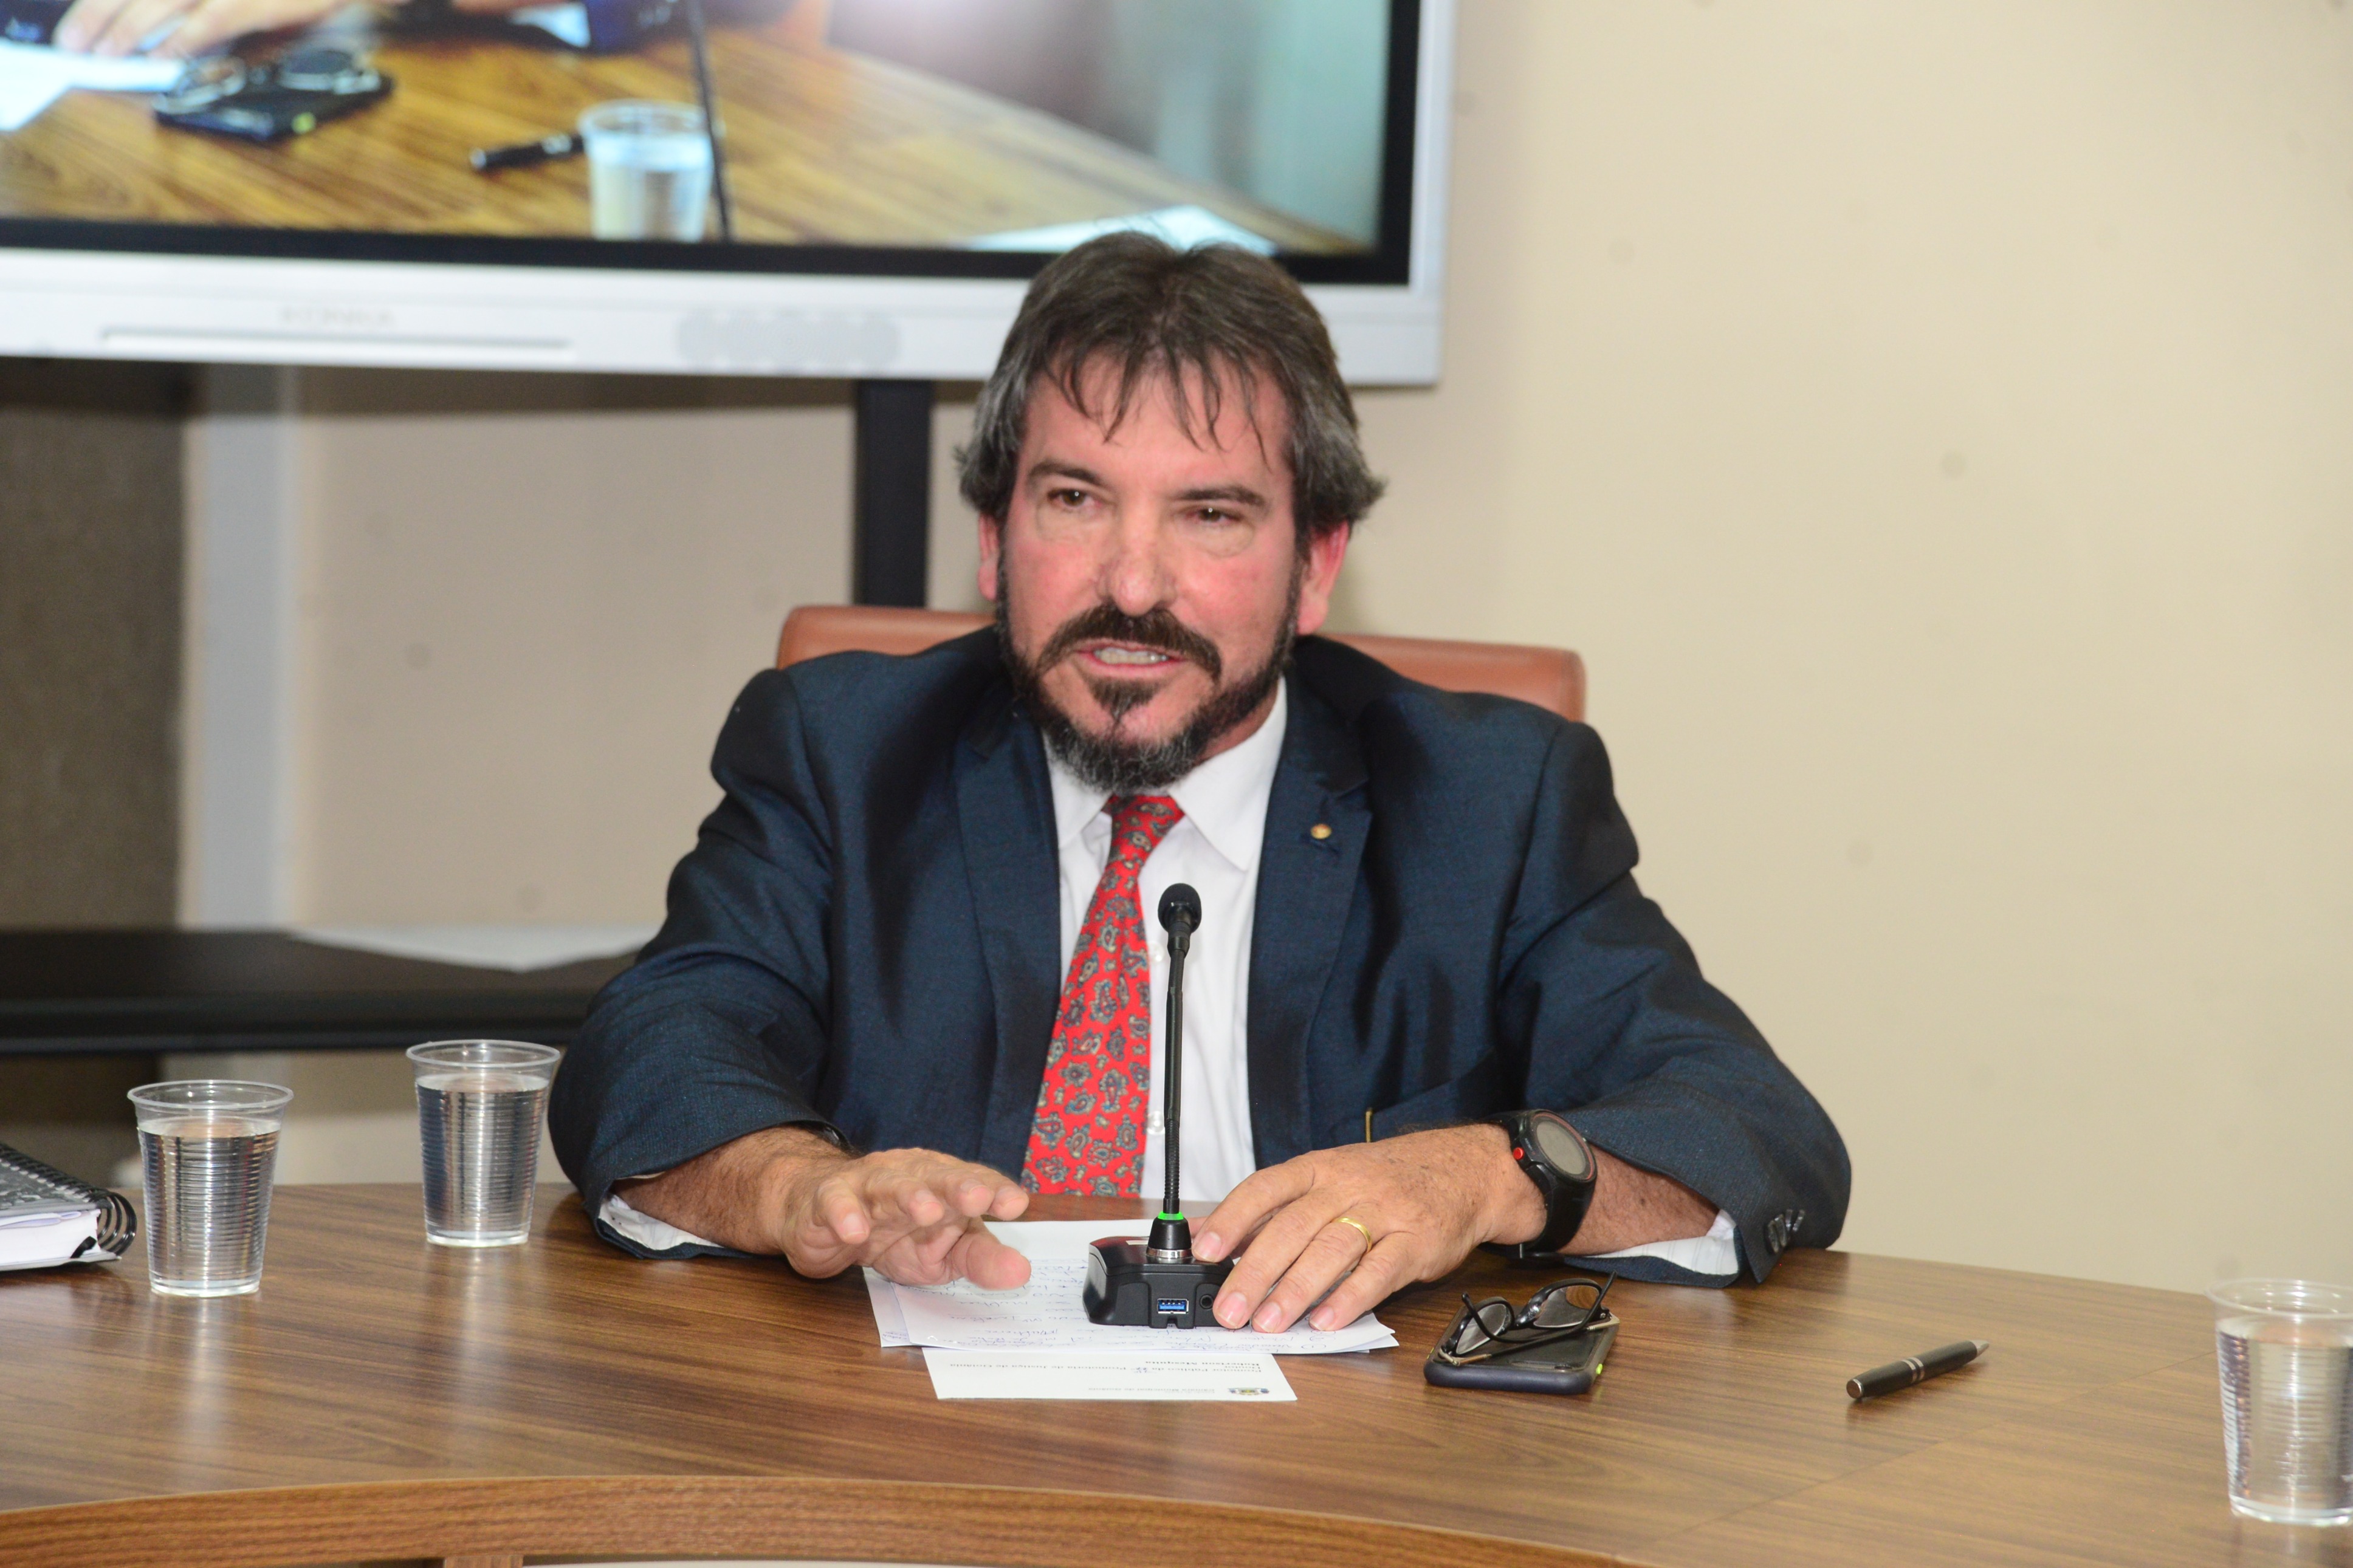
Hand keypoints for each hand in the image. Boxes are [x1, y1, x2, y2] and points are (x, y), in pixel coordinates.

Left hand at [55, 0, 337, 57]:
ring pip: (160, 2)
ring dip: (127, 30)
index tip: (77, 24)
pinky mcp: (251, 2)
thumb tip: (157, 28)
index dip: (98, 1)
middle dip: (97, 14)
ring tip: (104, 54)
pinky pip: (209, 21)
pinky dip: (181, 40)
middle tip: (73, 43)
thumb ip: (195, 3)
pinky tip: (161, 57)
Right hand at [775, 1144, 1033, 1289]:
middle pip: (936, 1178)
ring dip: (908, 1196)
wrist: (825, 1217)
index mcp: (944, 1185)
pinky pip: (836, 1203)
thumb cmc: (894, 1233)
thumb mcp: (941, 1255)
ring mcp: (869, 1185)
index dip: (994, 1190)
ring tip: (927, 1211)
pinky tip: (855, 1231)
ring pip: (889, 1186)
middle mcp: (910, 1176)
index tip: (1015, 1204)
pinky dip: (845, 1215)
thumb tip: (1021, 1272)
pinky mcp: (829, 1199)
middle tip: (977, 1198)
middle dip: (957, 1186)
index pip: (974, 1183)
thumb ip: (979, 1260)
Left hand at [1193, 1124, 1540, 1333]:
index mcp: (1319, 1169)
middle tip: (1230, 1310)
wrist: (1461, 1170)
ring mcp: (1384, 1213)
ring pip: (1333, 1249)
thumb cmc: (1382, 1180)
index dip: (1233, 1218)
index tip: (1206, 1251)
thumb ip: (1265, 1209)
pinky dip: (1351, 1298)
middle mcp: (1347, 1187)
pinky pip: (1380, 1271)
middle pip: (1294, 1227)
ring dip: (1296, 1290)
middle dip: (1256, 1272)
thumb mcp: (1323, 1179)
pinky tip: (1326, 1321)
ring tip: (1267, 1322)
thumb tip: (1200, 1232)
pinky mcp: (1417, 1243)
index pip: (1267, 1188)